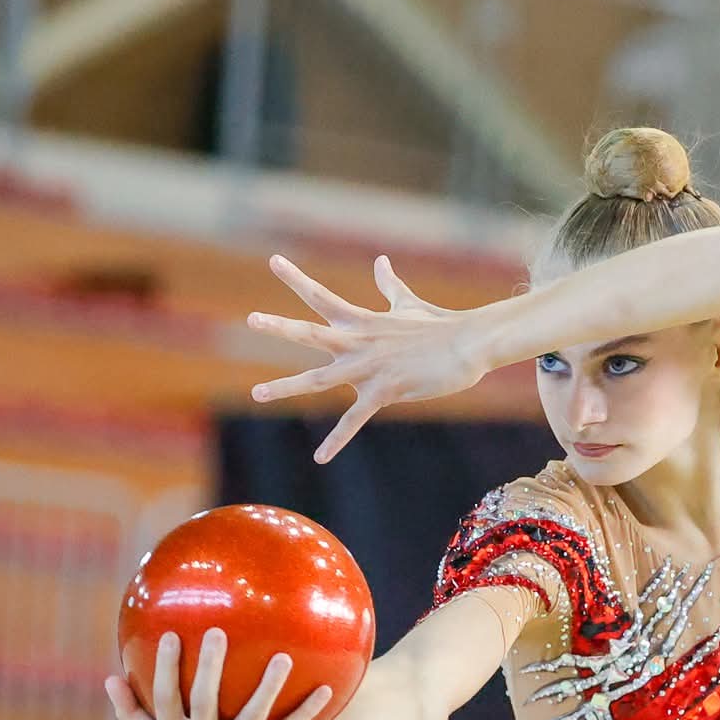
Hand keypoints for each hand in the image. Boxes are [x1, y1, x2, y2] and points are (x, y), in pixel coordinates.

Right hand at [104, 628, 332, 719]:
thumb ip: (133, 713)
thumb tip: (109, 678)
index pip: (164, 699)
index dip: (165, 669)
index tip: (170, 635)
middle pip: (203, 703)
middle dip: (209, 667)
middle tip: (218, 632)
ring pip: (251, 717)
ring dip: (268, 687)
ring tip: (283, 658)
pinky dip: (305, 712)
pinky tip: (324, 689)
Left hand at [248, 253, 489, 461]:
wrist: (468, 343)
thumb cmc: (441, 325)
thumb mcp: (409, 304)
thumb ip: (390, 286)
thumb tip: (381, 261)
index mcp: (362, 321)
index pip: (321, 297)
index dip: (296, 279)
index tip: (274, 262)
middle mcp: (359, 342)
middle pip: (311, 333)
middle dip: (280, 327)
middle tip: (252, 319)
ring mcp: (368, 367)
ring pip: (318, 378)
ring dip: (285, 386)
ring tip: (257, 394)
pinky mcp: (384, 391)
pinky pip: (354, 420)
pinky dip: (336, 440)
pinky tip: (320, 457)